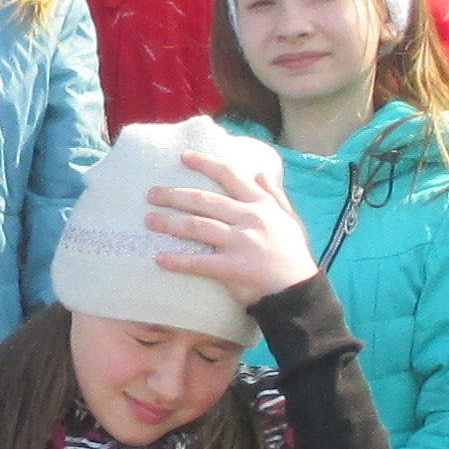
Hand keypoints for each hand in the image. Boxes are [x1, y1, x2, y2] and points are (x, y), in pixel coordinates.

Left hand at [144, 135, 317, 305]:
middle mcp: (250, 219)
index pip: (230, 175)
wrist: (300, 292)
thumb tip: (259, 172)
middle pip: (204, 200)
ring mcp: (242, 243)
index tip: (183, 156)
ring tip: (149, 220)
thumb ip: (275, 196)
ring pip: (197, 226)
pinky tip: (160, 259)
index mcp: (262, 205)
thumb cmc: (293, 256)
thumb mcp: (290, 221)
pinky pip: (200, 262)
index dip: (205, 163)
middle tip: (151, 193)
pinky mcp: (234, 268)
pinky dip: (178, 261)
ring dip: (169, 222)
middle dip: (174, 195)